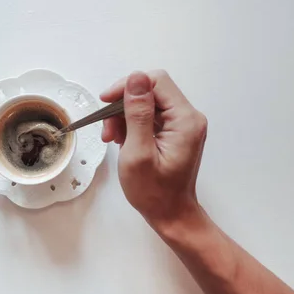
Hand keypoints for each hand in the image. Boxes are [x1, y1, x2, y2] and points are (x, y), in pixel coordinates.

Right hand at [100, 70, 207, 227]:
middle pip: (151, 91)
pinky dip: (132, 125)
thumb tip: (135, 78)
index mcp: (185, 120)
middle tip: (107, 130)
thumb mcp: (138, 152)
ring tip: (112, 139)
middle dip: (123, 106)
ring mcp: (183, 125)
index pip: (156, 81)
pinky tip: (122, 141)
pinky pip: (150, 116)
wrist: (170, 214)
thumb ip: (137, 113)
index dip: (127, 86)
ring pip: (148, 104)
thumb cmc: (153, 192)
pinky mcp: (175, 132)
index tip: (105, 102)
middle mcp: (188, 118)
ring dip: (125, 117)